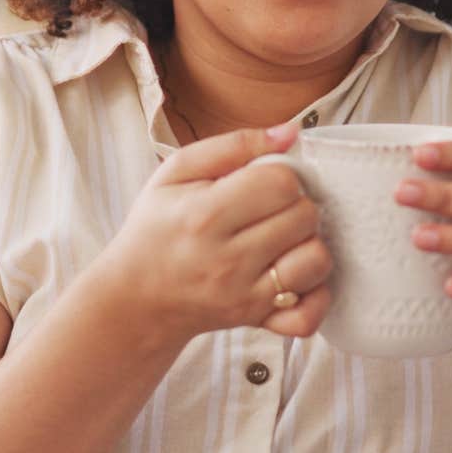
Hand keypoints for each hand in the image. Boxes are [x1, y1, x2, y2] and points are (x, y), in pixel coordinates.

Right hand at [95, 124, 333, 345]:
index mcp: (206, 214)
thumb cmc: (157, 227)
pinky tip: (296, 276)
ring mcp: (244, 295)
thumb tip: (291, 132)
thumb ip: (234, 145)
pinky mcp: (255, 320)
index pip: (282, 182)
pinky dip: (315, 295)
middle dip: (297, 205)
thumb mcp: (177, 172)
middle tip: (273, 209)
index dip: (282, 175)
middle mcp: (228, 258)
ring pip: (316, 261)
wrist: (135, 297)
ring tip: (285, 239)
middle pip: (305, 217)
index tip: (265, 182)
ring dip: (309, 244)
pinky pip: (309, 315)